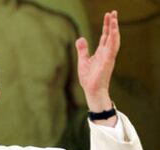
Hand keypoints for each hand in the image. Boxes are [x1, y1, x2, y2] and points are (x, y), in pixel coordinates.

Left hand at [76, 11, 119, 125]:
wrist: (91, 90)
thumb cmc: (89, 78)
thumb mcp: (83, 61)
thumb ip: (82, 49)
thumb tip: (80, 38)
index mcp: (101, 53)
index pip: (105, 36)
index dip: (107, 26)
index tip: (108, 16)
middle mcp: (106, 53)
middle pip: (110, 35)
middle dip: (112, 24)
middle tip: (113, 12)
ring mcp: (108, 57)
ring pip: (113, 40)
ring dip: (114, 29)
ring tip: (114, 18)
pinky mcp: (108, 62)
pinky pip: (112, 48)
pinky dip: (113, 39)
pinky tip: (114, 31)